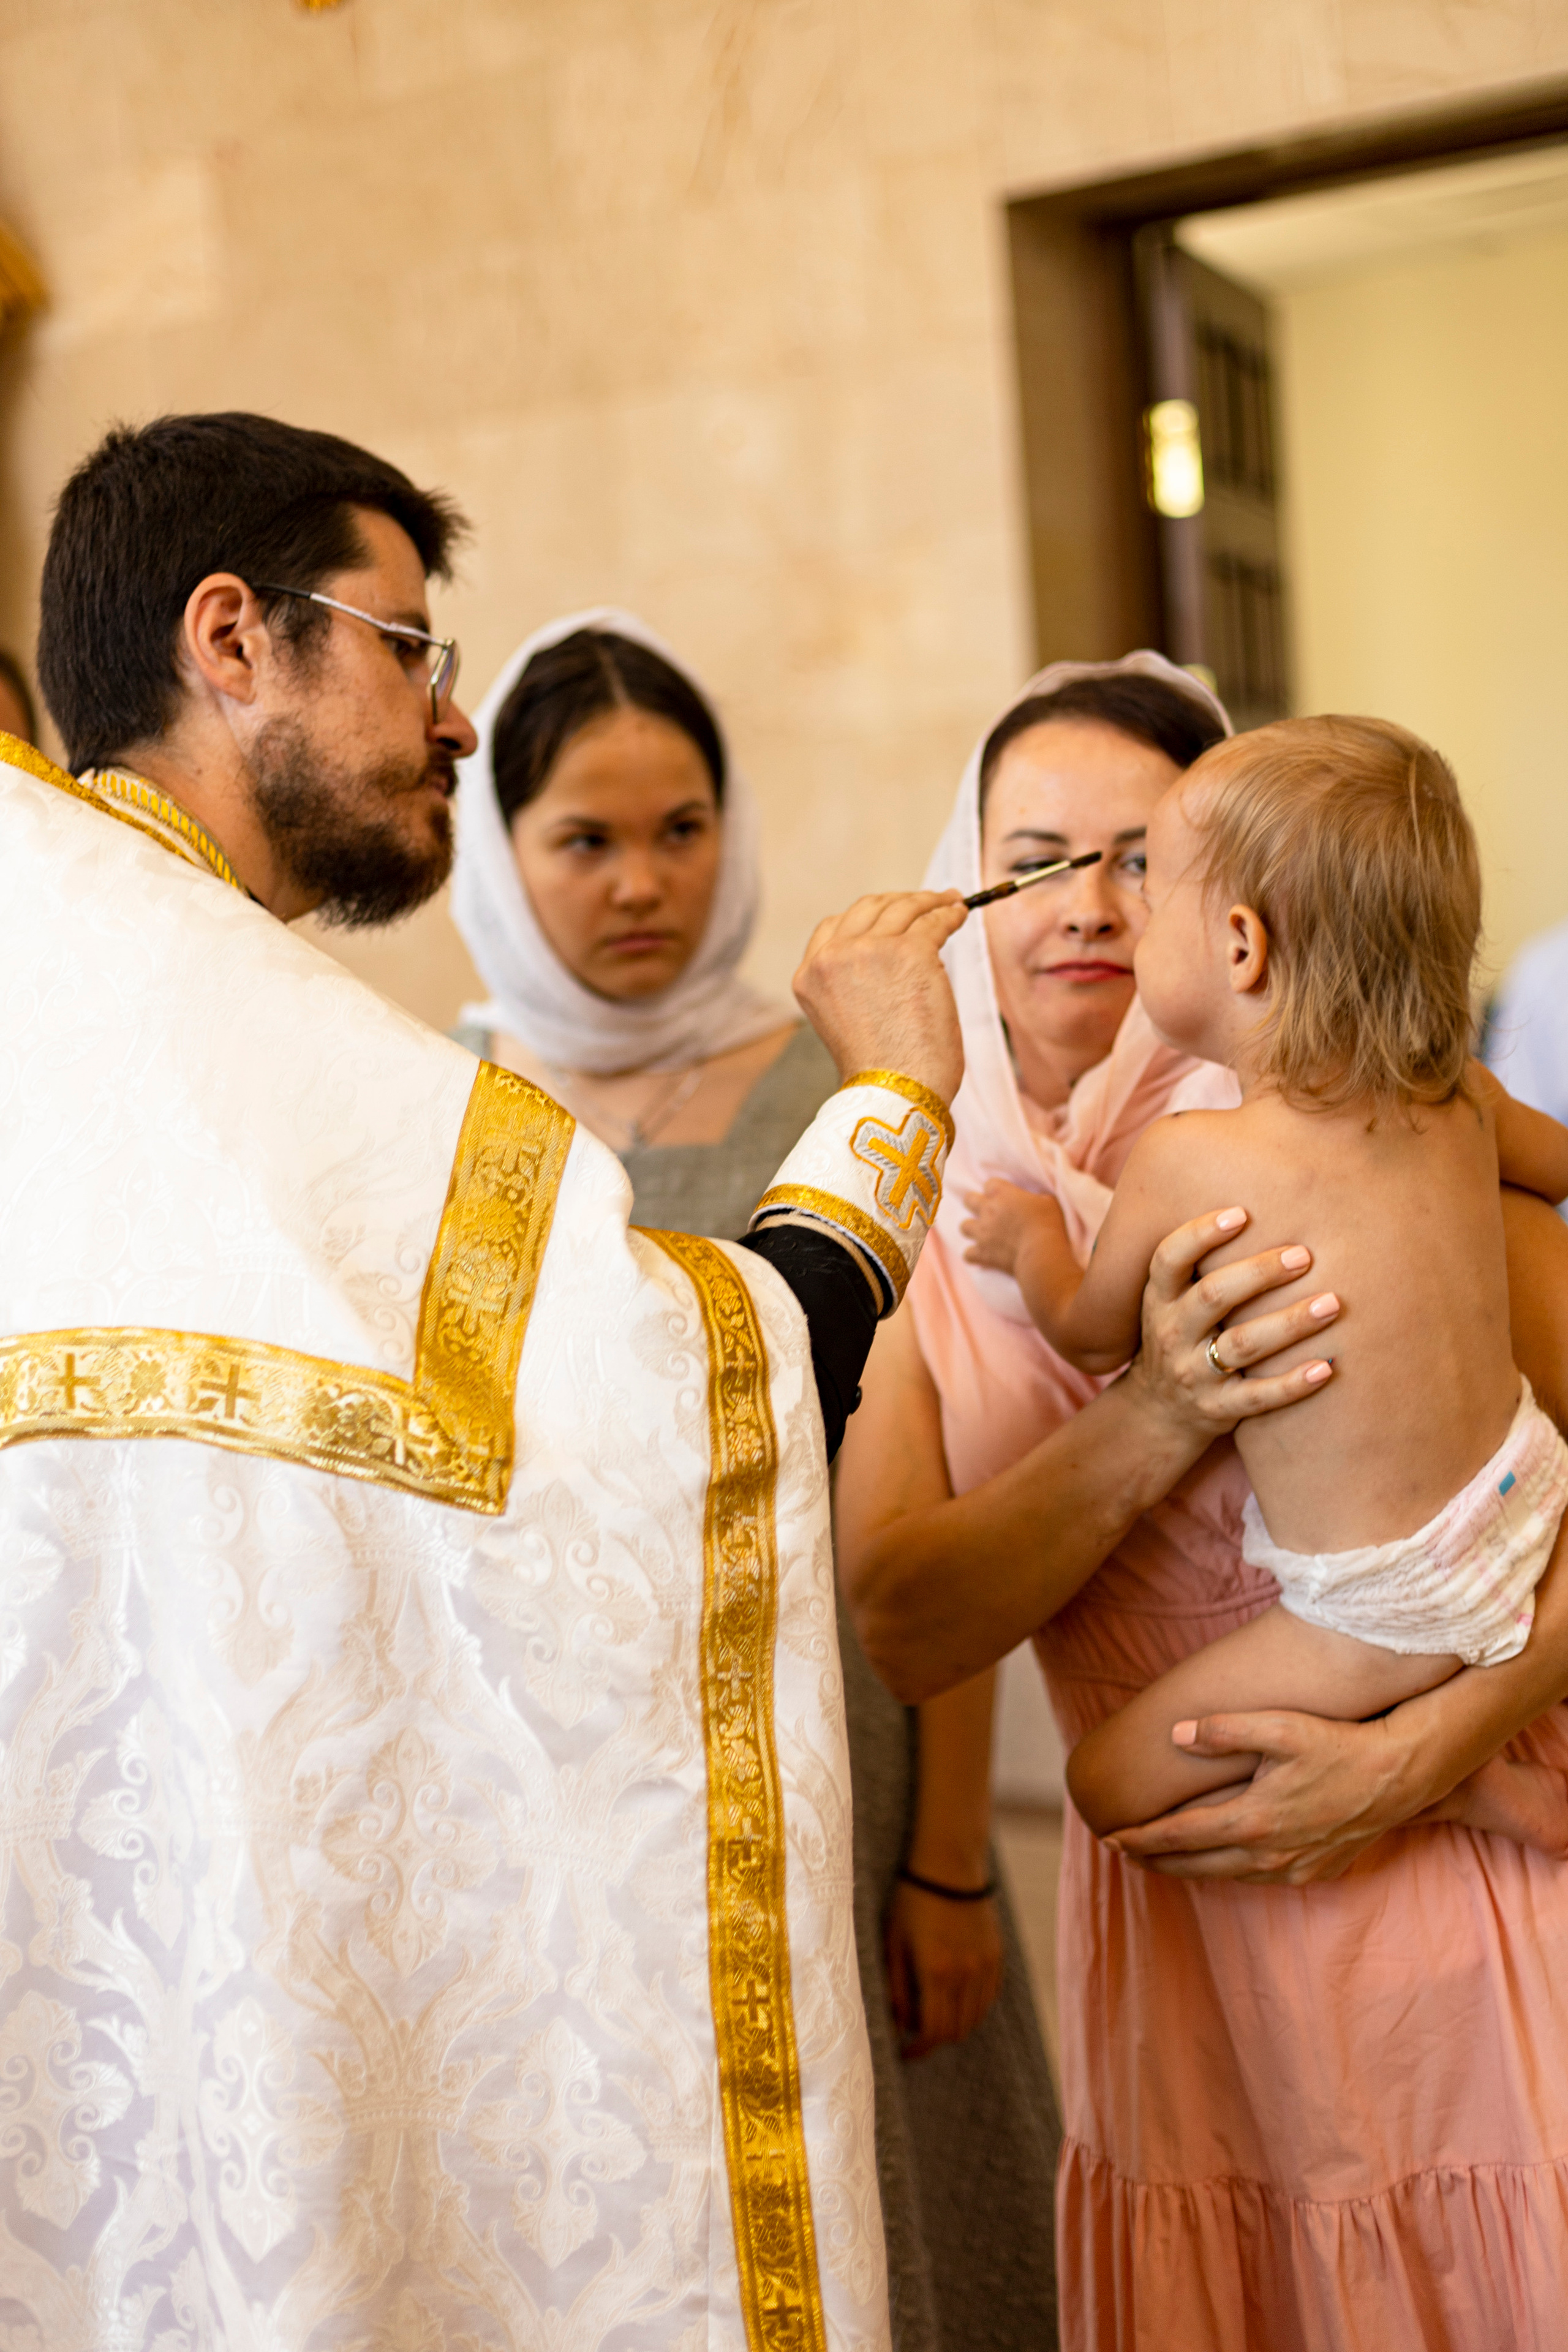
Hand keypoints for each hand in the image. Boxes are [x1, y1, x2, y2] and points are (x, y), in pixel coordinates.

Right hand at [794, 889, 967, 1104]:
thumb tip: (894, 950)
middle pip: (869, 907)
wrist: (896, 1093)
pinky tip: (959, 914)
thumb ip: (854, 982)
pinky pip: (934, 921)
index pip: (834, 926)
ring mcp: (870, 950)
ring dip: (930, 901)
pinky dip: (950, 914)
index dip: (867, 916)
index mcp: (809, 975)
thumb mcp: (845, 1018)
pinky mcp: (910, 951)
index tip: (892, 915)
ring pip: (904, 908)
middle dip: (900, 901)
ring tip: (950, 903)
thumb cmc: (881, 1071)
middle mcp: (833, 957)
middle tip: (927, 902)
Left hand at [883, 1878, 1003, 2056]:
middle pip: (956, 2030)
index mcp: (936, 1970)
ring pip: (975, 2018)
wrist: (949, 1864)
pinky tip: (954, 1995)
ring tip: (933, 2012)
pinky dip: (972, 2007)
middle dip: (934, 2039)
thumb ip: (895, 1987)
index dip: (917, 2049)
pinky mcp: (997, 1955)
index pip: (933, 2031)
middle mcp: (966, 1972)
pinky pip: (989, 1997)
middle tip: (915, 2032)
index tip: (904, 2051)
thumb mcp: (893, 1941)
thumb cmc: (912, 1899)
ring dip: (954, 2025)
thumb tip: (897, 2025)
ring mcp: (986, 1964)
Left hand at [960, 1179, 1044, 1273]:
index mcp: (1003, 1194)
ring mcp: (982, 1232)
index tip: (1004, 1197)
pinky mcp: (982, 1253)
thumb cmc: (1049, 1224)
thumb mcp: (1048, 1202)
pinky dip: (974, 1255)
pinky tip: (982, 1256)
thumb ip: (1035, 1198)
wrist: (1042, 1253)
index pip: (990, 1184)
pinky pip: (967, 1254)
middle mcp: (988, 1210)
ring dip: (972, 1228)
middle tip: (987, 1211)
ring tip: (982, 1233)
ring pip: (964, 1226)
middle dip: (975, 1203)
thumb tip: (1033, 1201)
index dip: (995, 1190)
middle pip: (969, 1200)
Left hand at [1108, 1708, 1418, 1882]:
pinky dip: (1234, 1871)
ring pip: (1229, 1875)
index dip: (1141, 1839)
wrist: (1400, 1776)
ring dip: (1193, 1868)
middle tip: (1125, 1852)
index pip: (1181, 1835)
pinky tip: (1226, 1861)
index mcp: (1252, 1819)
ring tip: (1166, 1858)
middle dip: (1156, 1860)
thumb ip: (1224, 1730)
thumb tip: (1176, 1733)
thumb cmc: (1338, 1744)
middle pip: (1197, 1865)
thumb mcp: (1280, 1726)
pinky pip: (1263, 1878)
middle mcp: (1269, 1852)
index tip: (1110, 1839)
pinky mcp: (1317, 1871)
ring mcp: (1295, 1866)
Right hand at [1122, 1206, 1340, 1444]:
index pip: (1170, 1259)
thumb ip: (1204, 1262)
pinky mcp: (1218, 1410)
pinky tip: (1327, 1367)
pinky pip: (1258, 1397)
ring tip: (1332, 1304)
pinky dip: (1292, 1384)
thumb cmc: (1183, 1335)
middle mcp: (1171, 1333)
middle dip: (1260, 1272)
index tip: (1242, 1213)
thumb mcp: (1173, 1299)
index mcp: (1159, 1298)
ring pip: (1242, 1345)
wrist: (1158, 1411)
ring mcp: (1193, 1374)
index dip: (1201, 1235)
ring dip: (1289, 1323)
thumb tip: (1262, 1198)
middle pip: (1213, 1296)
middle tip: (1305, 1255)